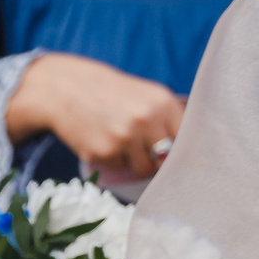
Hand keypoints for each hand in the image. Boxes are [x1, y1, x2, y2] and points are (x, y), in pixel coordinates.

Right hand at [6, 53, 183, 177]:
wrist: (67, 88)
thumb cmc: (113, 94)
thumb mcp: (147, 95)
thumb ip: (169, 120)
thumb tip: (191, 153)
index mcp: (163, 103)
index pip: (188, 140)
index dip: (184, 151)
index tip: (179, 154)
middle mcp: (146, 120)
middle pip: (168, 160)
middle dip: (159, 158)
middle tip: (145, 146)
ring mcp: (124, 138)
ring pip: (145, 169)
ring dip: (136, 161)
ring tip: (121, 139)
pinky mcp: (104, 153)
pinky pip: (120, 169)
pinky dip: (114, 160)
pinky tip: (103, 139)